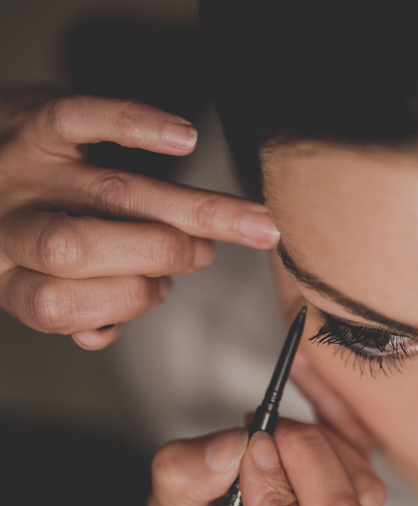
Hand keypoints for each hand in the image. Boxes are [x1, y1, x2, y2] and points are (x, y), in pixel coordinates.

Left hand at [0, 90, 280, 348]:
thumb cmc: (23, 224)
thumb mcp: (29, 277)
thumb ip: (70, 306)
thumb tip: (104, 332)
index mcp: (3, 274)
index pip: (57, 306)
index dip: (120, 304)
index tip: (160, 289)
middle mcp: (7, 223)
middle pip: (78, 248)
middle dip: (158, 254)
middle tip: (202, 254)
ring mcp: (21, 168)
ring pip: (111, 192)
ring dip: (193, 211)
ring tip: (250, 223)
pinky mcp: (34, 119)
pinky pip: (84, 117)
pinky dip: (141, 126)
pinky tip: (185, 137)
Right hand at [149, 418, 385, 505]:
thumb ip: (186, 483)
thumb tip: (230, 446)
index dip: (274, 498)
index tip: (248, 450)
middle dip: (302, 457)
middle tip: (261, 431)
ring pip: (364, 487)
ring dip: (321, 438)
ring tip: (273, 425)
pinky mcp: (361, 503)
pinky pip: (364, 452)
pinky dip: (336, 409)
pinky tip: (303, 376)